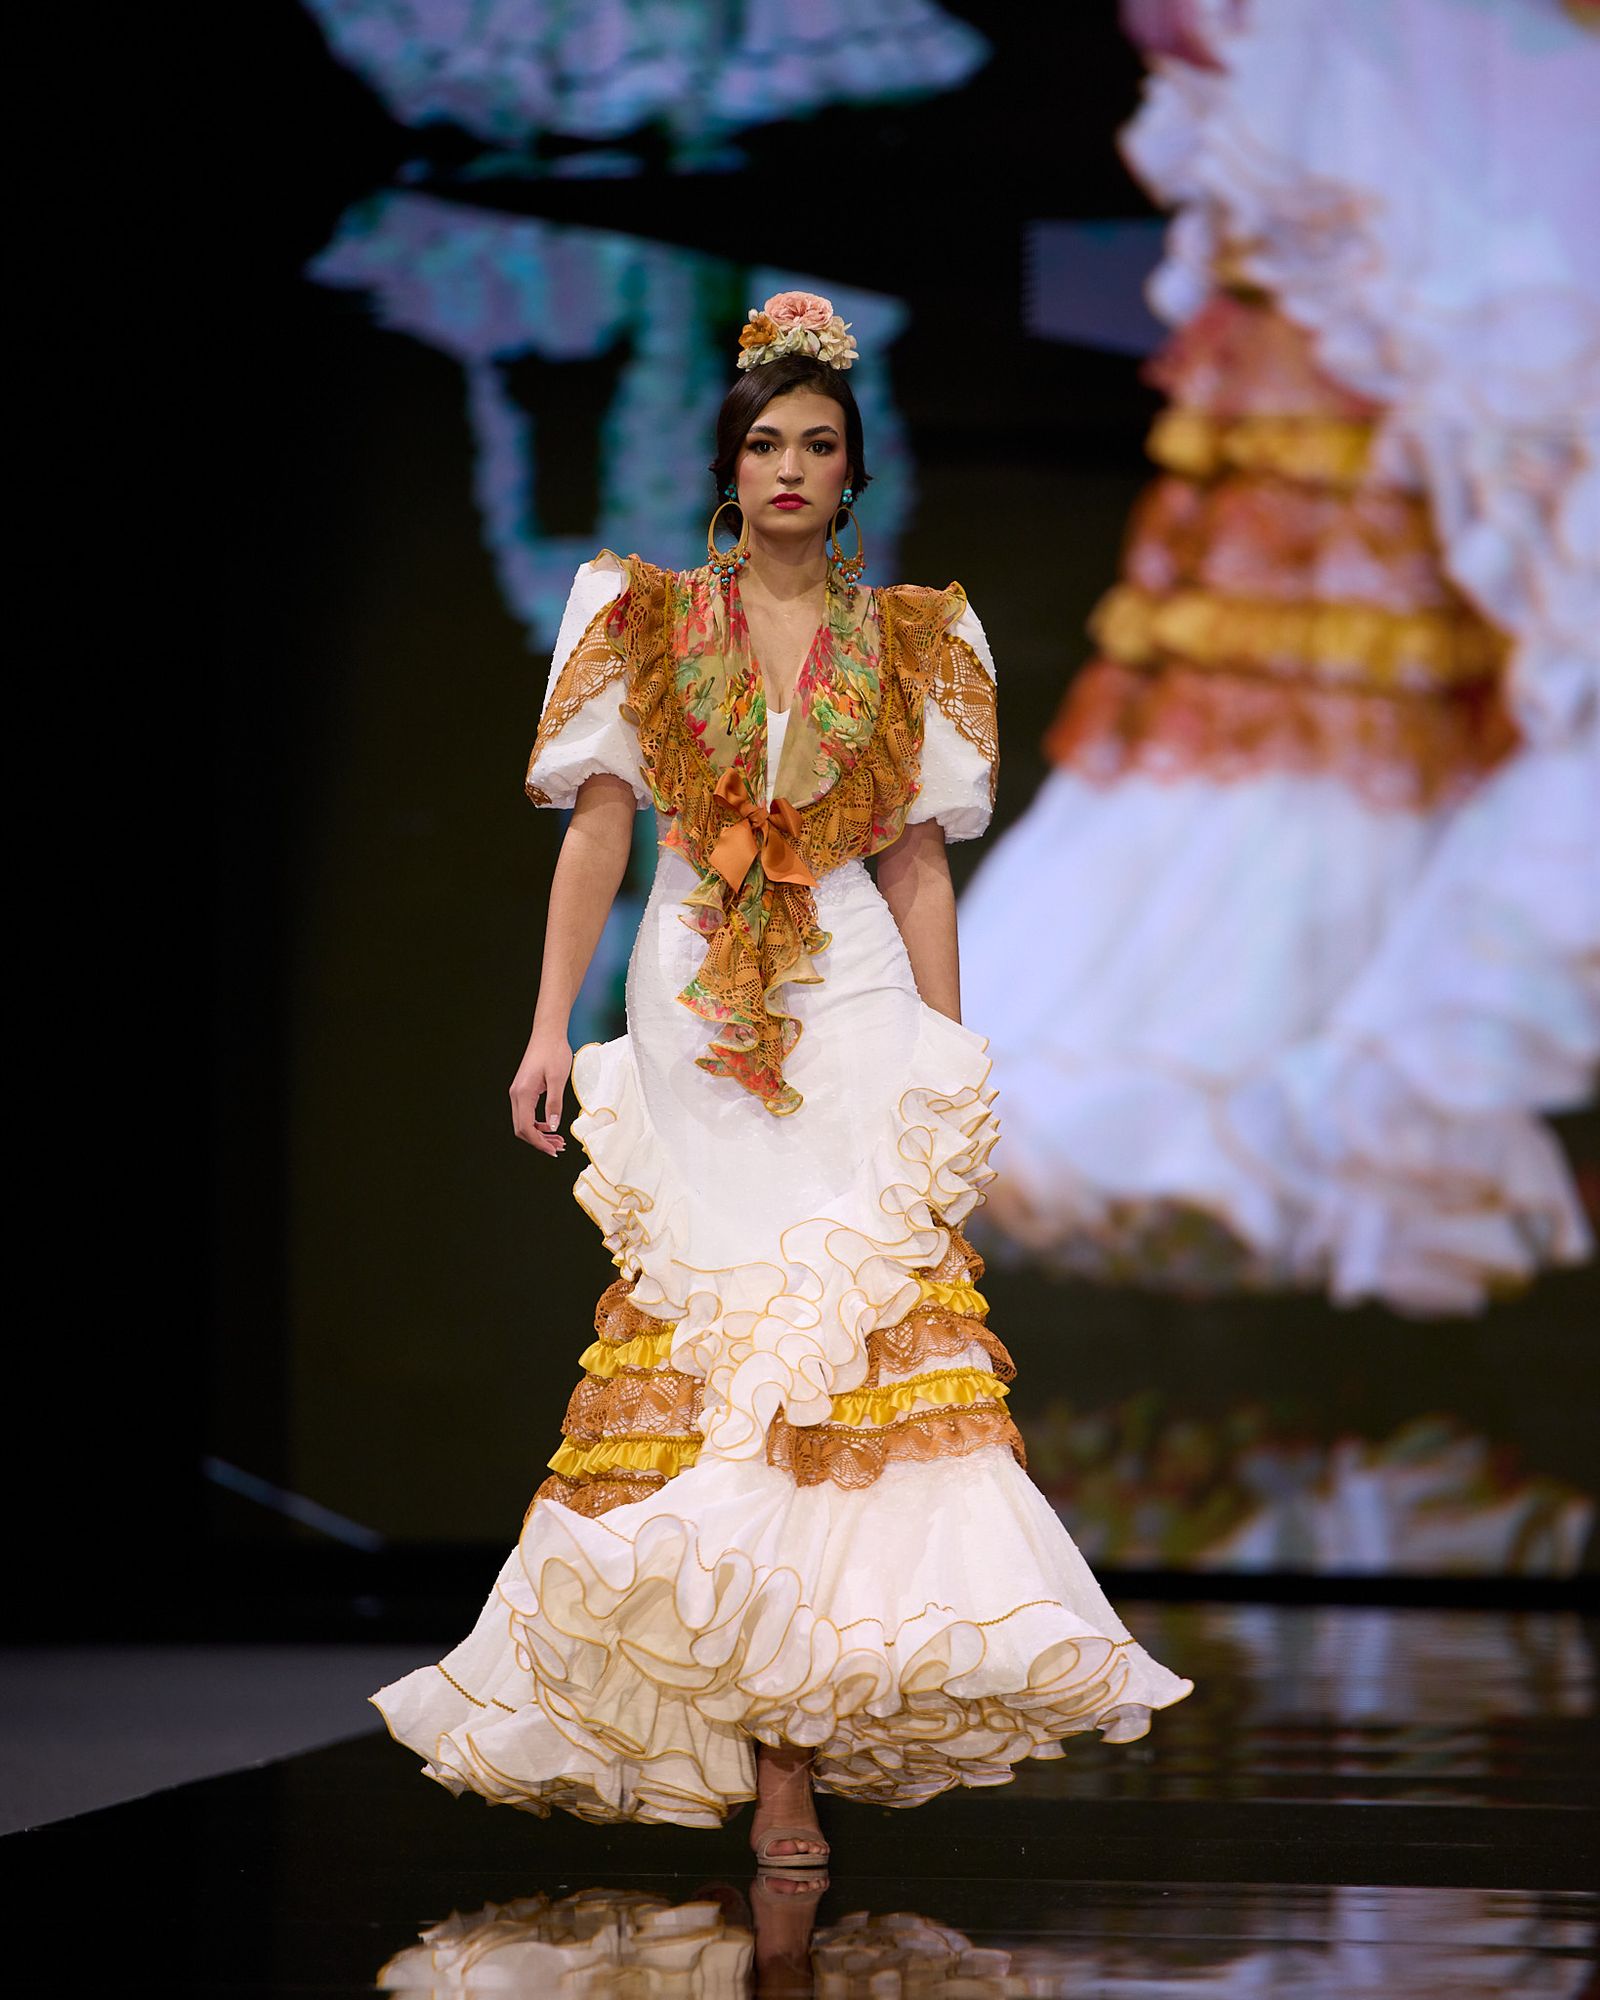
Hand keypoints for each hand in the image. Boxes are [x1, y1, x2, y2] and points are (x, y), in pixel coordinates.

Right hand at [510, 1024, 570, 1155]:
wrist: (548, 1034)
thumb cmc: (553, 1052)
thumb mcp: (558, 1079)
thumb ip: (554, 1104)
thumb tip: (553, 1127)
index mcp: (523, 1093)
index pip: (526, 1127)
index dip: (539, 1143)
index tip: (553, 1150)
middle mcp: (516, 1094)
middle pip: (521, 1128)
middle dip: (539, 1141)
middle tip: (558, 1148)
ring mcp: (518, 1092)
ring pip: (523, 1121)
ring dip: (539, 1133)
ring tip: (557, 1140)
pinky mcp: (523, 1089)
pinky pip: (526, 1112)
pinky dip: (537, 1123)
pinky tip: (550, 1125)